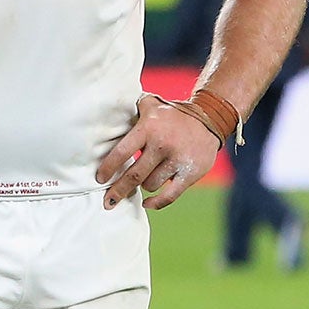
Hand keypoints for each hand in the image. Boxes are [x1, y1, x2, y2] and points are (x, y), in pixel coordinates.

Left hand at [95, 94, 219, 210]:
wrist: (209, 119)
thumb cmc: (172, 114)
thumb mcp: (150, 104)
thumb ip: (130, 109)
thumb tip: (106, 111)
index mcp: (148, 129)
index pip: (121, 152)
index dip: (108, 168)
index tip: (100, 179)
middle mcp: (162, 145)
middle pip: (134, 176)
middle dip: (118, 191)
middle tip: (107, 201)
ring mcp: (177, 160)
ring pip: (150, 185)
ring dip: (142, 186)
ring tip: (141, 181)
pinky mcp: (190, 173)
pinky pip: (169, 195)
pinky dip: (156, 203)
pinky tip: (146, 203)